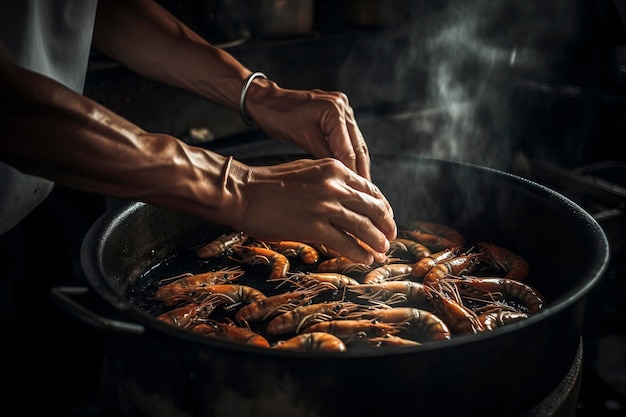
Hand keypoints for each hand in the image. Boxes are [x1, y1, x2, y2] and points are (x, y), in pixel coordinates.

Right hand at [219, 157, 395, 264]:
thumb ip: (331, 182)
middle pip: (373, 208)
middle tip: (390, 237)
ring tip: (381, 251)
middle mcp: (335, 185)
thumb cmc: (270, 184)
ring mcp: (325, 206)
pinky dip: (358, 253)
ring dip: (376, 241)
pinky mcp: (314, 227)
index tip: (386, 218)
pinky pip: (346, 243)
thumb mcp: (308, 171)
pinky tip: (364, 260)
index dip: (383, 206)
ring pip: (363, 227)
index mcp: (334, 169)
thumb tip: (348, 199)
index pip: (370, 189)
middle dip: (385, 225)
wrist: (244, 192)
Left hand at [244, 79, 371, 179]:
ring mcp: (343, 108)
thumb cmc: (278, 117)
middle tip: (367, 191)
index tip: (357, 191)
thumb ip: (324, 156)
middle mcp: (343, 107)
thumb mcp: (302, 139)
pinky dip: (350, 152)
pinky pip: (348, 136)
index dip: (353, 173)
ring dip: (359, 163)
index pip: (348, 150)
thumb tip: (341, 176)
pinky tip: (352, 167)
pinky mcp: (338, 112)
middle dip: (362, 170)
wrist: (267, 100)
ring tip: (362, 184)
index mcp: (334, 111)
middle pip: (358, 146)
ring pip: (356, 142)